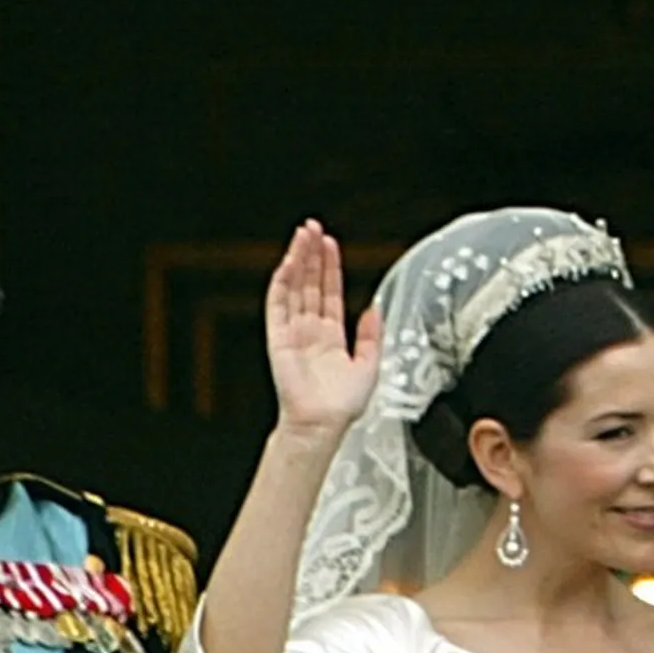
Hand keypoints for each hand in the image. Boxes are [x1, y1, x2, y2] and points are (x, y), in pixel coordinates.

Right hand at [261, 223, 382, 435]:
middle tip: (313, 228)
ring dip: (298, 261)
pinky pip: (278, 305)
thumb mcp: (370, 365)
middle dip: (312, 255)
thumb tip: (375, 307)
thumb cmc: (342, 406)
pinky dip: (282, 283)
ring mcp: (293, 332)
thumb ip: (372, 335)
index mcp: (331, 337)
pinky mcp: (278, 338)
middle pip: (310, 283)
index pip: (330, 292)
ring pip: (294, 288)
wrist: (323, 424)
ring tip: (303, 235)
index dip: (331, 267)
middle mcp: (310, 331)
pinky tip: (287, 263)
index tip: (331, 244)